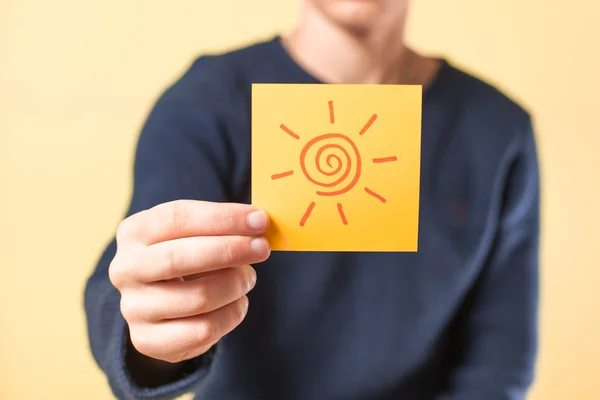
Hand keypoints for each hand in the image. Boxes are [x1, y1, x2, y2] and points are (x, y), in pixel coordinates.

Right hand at [109, 200, 269, 362]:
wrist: (160, 304)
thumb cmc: (187, 256)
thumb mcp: (195, 233)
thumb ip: (221, 225)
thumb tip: (258, 222)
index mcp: (134, 231)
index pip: (177, 218)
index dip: (222, 218)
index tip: (258, 220)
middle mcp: (126, 268)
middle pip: (180, 257)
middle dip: (230, 251)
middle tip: (262, 248)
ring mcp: (134, 307)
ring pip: (198, 298)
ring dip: (235, 285)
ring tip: (248, 278)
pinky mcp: (147, 340)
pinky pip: (203, 330)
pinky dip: (231, 315)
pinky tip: (238, 303)